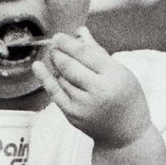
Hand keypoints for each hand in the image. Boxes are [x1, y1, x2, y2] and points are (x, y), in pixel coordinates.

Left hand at [38, 29, 150, 149]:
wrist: (126, 133)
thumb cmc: (127, 99)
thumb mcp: (120, 72)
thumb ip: (98, 52)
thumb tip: (79, 31)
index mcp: (115, 76)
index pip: (86, 54)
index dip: (69, 43)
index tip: (59, 36)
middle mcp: (99, 90)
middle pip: (70, 65)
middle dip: (58, 52)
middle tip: (53, 44)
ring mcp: (84, 104)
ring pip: (62, 78)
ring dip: (55, 64)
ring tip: (55, 56)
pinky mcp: (73, 115)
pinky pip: (55, 93)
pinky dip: (45, 78)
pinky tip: (38, 66)